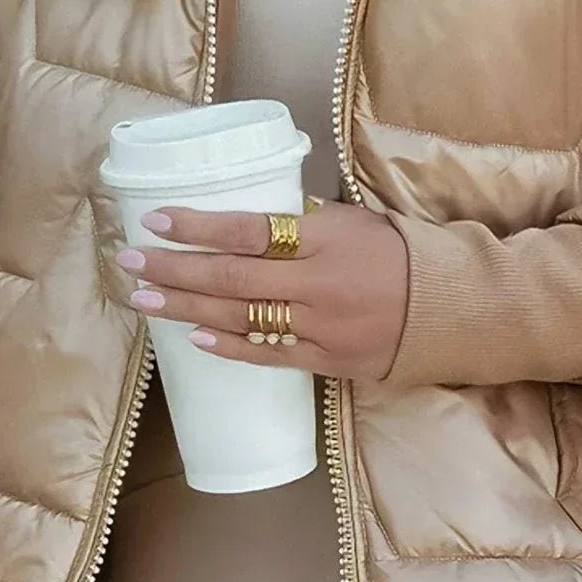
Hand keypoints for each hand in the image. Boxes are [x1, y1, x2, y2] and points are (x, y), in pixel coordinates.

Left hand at [114, 199, 408, 380]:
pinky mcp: (328, 361)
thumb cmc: (399, 253)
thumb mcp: (355, 220)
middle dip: (173, 268)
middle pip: (230, 276)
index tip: (156, 220)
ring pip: (239, 317)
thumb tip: (246, 220)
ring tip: (146, 298)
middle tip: (129, 262)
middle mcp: (316, 283)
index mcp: (324, 238)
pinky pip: (269, 355)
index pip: (247, 229)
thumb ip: (303, 221)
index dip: (197, 226)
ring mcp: (320, 326)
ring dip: (187, 307)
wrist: (452, 308)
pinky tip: (193, 337)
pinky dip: (229, 346)